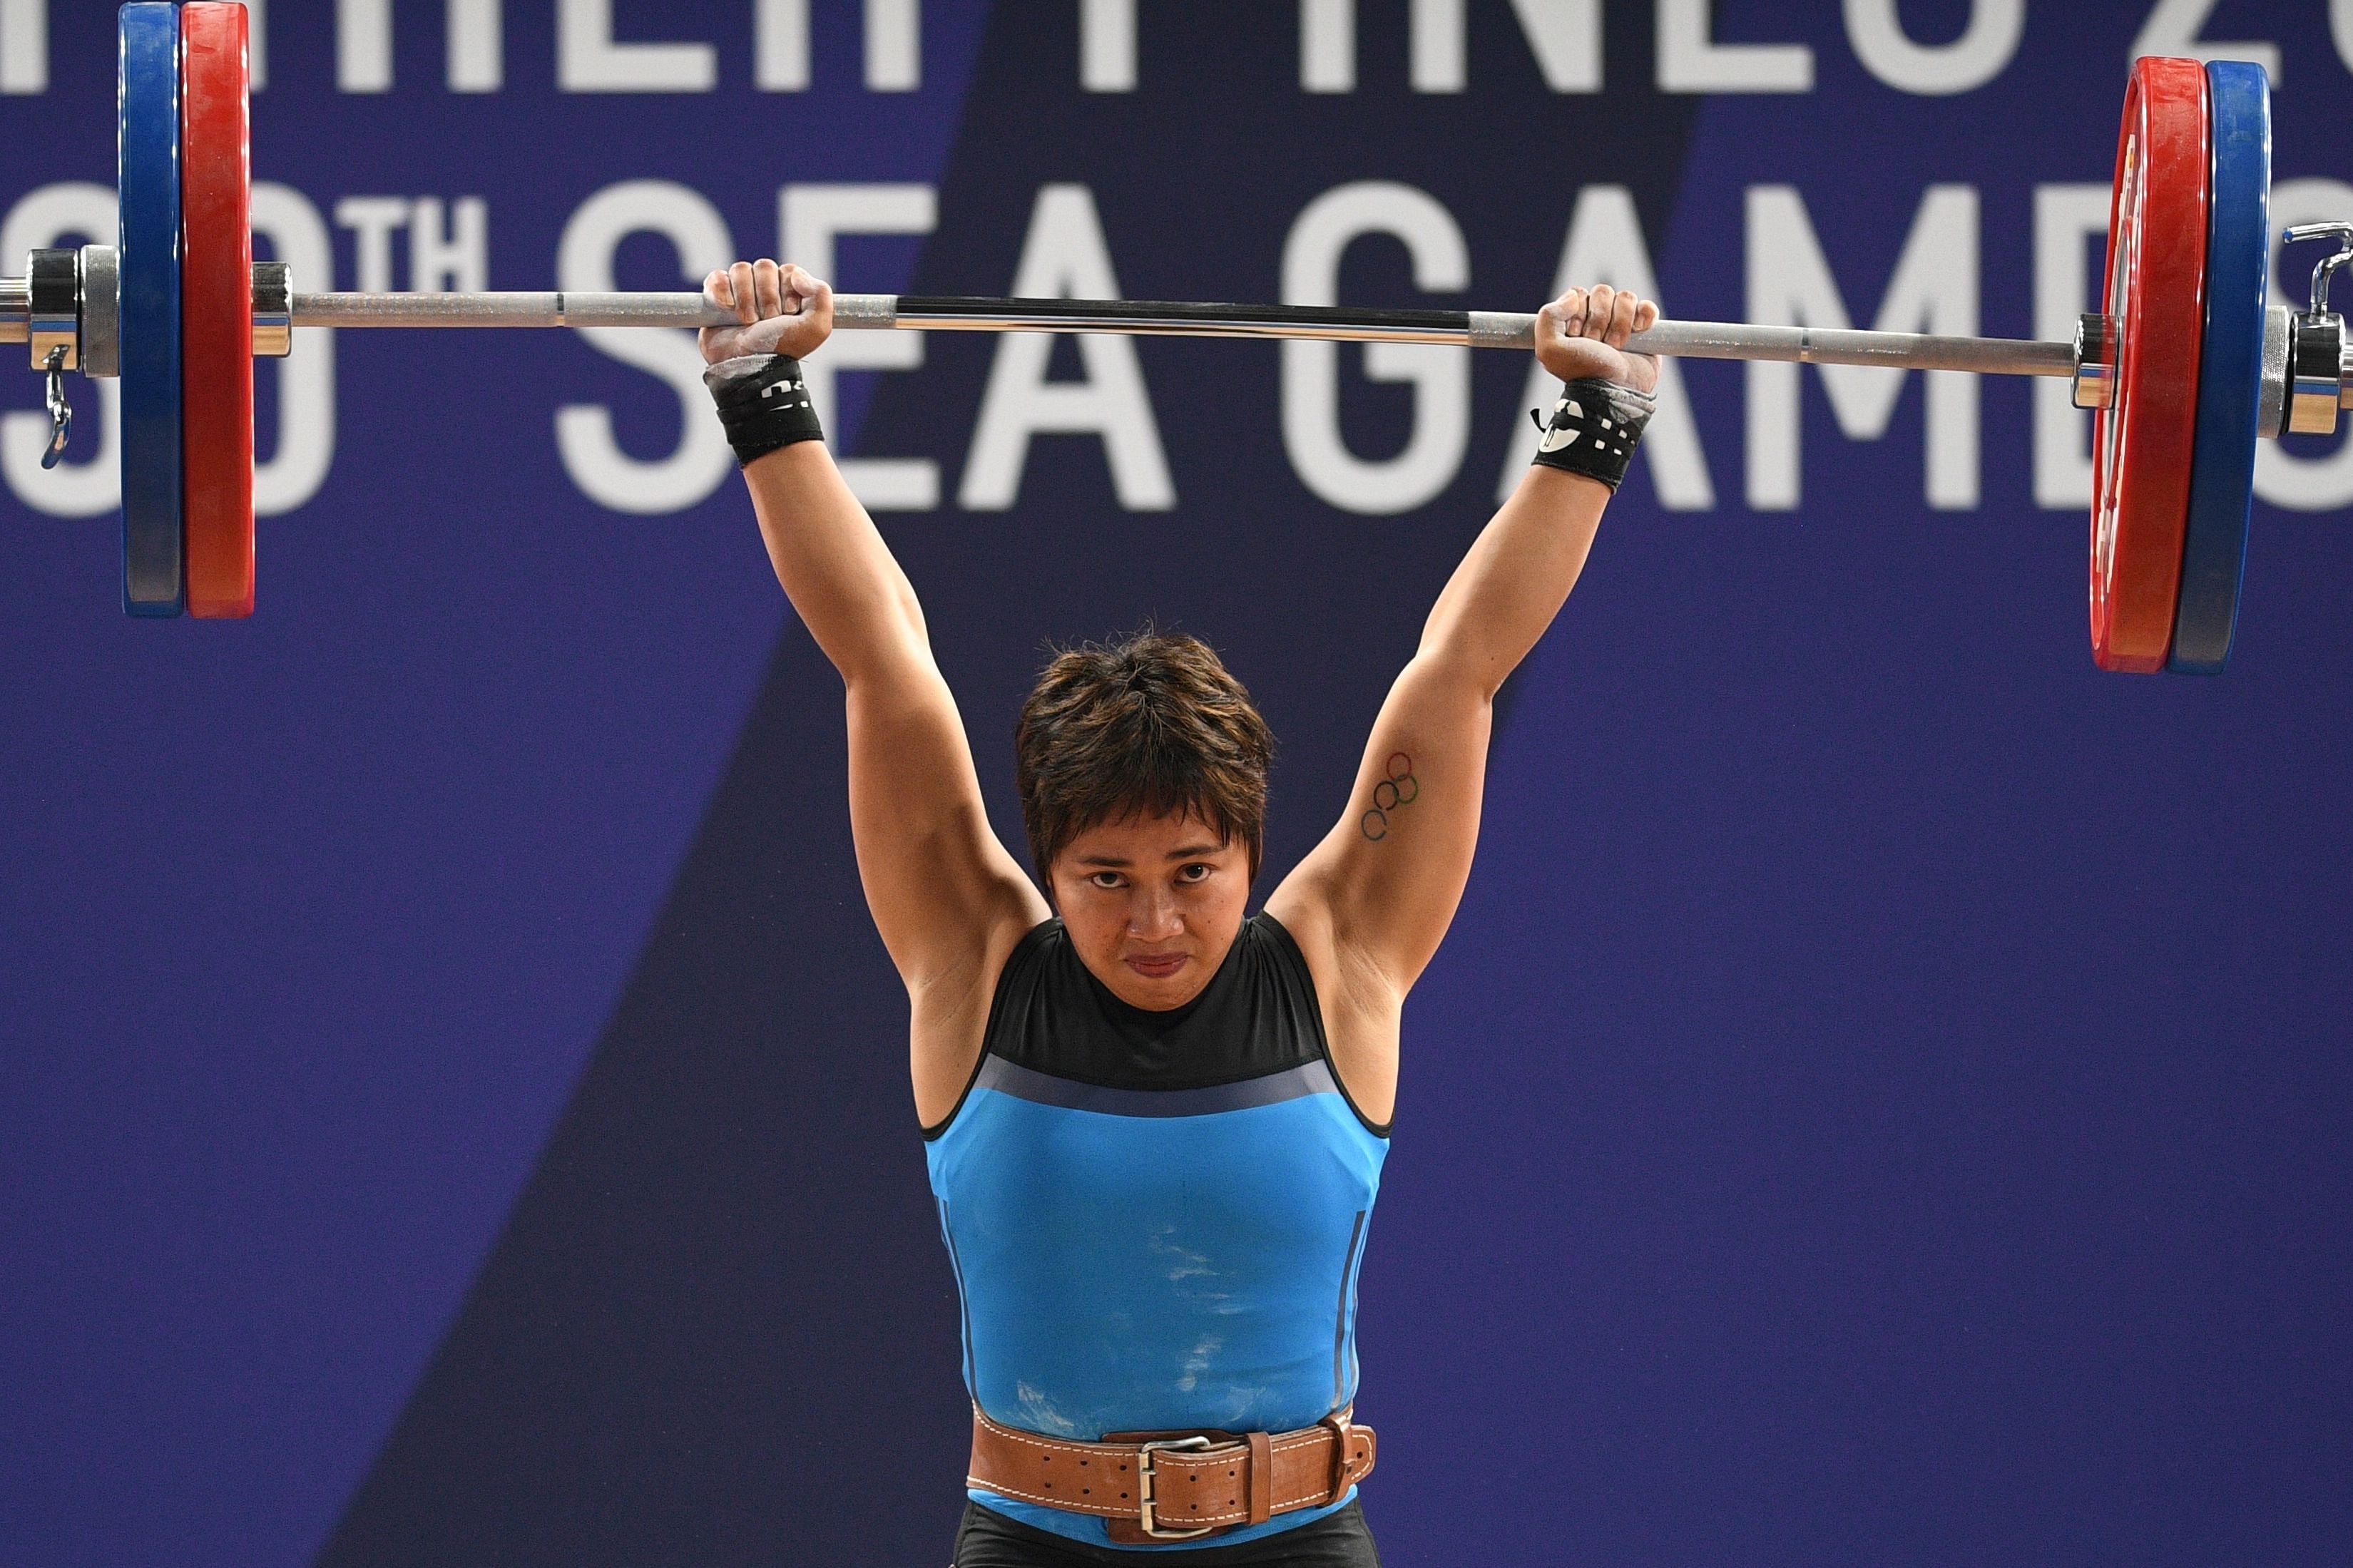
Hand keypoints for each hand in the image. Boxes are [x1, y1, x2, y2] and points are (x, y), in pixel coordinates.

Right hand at [699, 260, 833, 364]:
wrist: (751, 365)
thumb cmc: (783, 348)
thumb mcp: (817, 327)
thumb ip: (821, 294)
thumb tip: (797, 274)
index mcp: (790, 293)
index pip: (789, 270)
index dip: (788, 289)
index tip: (789, 312)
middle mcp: (765, 290)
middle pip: (764, 267)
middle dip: (767, 295)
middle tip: (767, 320)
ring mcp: (740, 293)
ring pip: (740, 270)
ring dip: (745, 297)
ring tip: (748, 322)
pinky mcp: (717, 298)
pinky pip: (717, 277)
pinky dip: (721, 289)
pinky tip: (726, 308)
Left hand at [1533, 284, 1659, 395]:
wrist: (1612, 390)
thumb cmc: (1582, 372)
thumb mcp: (1549, 349)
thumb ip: (1548, 317)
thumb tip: (1573, 296)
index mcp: (1574, 320)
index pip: (1578, 292)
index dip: (1579, 311)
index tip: (1577, 335)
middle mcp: (1597, 319)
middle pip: (1603, 292)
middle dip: (1600, 319)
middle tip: (1598, 343)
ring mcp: (1622, 323)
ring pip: (1626, 298)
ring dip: (1620, 323)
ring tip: (1616, 346)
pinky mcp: (1644, 330)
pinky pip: (1648, 307)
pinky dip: (1645, 315)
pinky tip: (1639, 331)